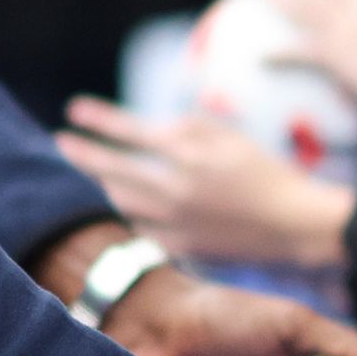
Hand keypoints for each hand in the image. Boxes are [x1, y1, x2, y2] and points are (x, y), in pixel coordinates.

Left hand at [57, 99, 356, 270]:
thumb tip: (153, 125)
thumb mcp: (230, 137)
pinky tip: (133, 203)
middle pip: (112, 170)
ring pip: (122, 201)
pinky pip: (141, 227)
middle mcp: (175, 189)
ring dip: (107, 183)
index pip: (129, 132)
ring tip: (101, 172)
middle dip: (83, 153)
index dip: (99, 119)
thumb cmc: (266, 173)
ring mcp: (175, 222)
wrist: (294, 224)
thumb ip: (189, 126)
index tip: (74, 109)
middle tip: (63, 141)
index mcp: (190, 155)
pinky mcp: (180, 246)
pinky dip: (133, 211)